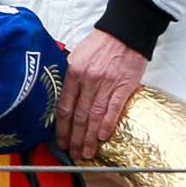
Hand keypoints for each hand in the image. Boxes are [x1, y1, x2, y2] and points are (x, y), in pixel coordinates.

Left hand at [58, 32, 146, 159]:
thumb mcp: (77, 57)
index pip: (63, 106)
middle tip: (72, 153)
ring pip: (94, 116)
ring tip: (86, 152)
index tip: (60, 141)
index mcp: (73, 74)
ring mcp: (106, 84)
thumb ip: (71, 78)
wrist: (126, 33)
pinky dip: (107, 123)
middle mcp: (87, 81)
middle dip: (74, 138)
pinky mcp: (124, 85)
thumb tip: (64, 99)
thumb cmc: (101, 45)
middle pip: (78, 115)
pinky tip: (102, 137)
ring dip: (89, 137)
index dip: (61, 127)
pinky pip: (114, 108)